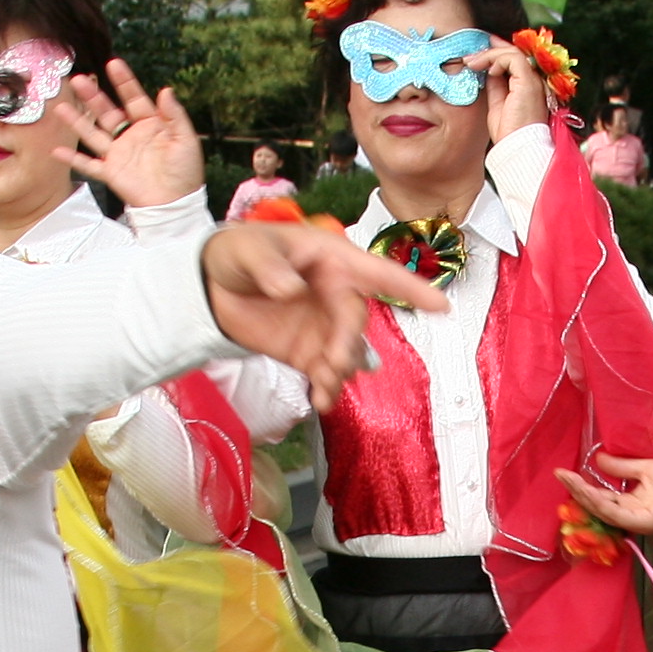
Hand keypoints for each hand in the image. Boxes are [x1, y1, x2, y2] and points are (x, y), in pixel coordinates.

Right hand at [61, 63, 205, 212]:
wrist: (175, 204)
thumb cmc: (185, 173)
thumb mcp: (186, 140)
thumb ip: (175, 115)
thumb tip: (166, 90)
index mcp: (150, 125)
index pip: (134, 98)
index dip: (124, 82)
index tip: (113, 64)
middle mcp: (131, 136)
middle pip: (107, 112)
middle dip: (93, 96)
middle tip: (78, 80)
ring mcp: (118, 154)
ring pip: (93, 133)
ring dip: (77, 121)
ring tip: (61, 107)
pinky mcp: (111, 173)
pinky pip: (89, 164)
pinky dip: (73, 159)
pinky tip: (57, 150)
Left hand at [198, 217, 440, 387]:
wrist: (210, 287)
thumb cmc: (238, 253)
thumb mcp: (248, 249)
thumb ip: (268, 266)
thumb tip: (288, 288)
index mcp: (331, 260)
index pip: (378, 274)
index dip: (412, 289)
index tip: (442, 306)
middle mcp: (335, 293)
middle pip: (357, 322)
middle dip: (349, 344)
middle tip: (333, 361)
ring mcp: (323, 326)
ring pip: (349, 353)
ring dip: (341, 371)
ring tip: (323, 385)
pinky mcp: (307, 352)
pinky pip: (327, 374)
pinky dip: (327, 390)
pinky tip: (320, 401)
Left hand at [466, 40, 548, 152]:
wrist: (517, 147)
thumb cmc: (510, 133)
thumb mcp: (497, 104)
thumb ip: (495, 86)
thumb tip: (486, 71)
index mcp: (526, 86)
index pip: (512, 60)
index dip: (495, 52)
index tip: (476, 54)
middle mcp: (532, 80)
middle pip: (512, 52)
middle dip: (489, 50)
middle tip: (469, 58)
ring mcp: (532, 80)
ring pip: (512, 52)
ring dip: (488, 55)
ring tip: (472, 63)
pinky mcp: (528, 81)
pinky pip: (513, 58)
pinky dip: (497, 59)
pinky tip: (487, 70)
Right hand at [557, 451, 652, 534]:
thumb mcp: (642, 468)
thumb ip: (621, 466)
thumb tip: (599, 459)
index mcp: (629, 503)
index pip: (600, 497)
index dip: (582, 486)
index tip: (564, 473)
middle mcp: (628, 514)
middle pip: (596, 506)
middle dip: (577, 490)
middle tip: (562, 475)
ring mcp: (634, 521)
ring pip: (602, 511)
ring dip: (585, 496)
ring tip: (571, 481)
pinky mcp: (640, 522)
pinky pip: (615, 514)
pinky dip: (601, 503)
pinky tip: (589, 492)